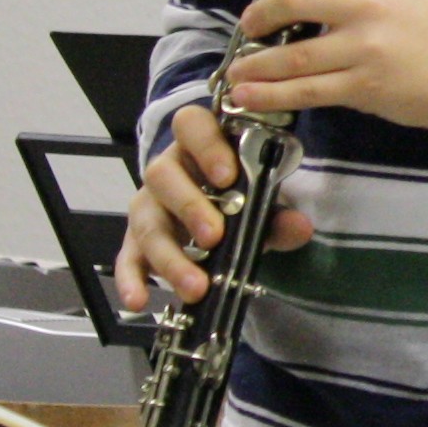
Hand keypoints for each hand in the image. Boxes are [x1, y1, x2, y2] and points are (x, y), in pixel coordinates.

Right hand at [113, 104, 313, 311]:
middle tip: (215, 236)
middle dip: (189, 206)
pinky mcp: (135, 240)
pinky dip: (131, 280)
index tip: (228, 176)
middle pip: (162, 175)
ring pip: (146, 222)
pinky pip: (127, 257)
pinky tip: (139, 300)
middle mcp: (167, 171)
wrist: (220, 213)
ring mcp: (147, 205)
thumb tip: (300, 227)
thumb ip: (280, 215)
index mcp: (199, 146)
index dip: (206, 146)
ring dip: (170, 256)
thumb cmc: (240, 197)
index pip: (192, 126)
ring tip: (196, 285)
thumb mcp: (263, 203)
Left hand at [221, 0, 427, 170]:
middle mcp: (368, 2)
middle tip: (253, 25)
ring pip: (289, 54)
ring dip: (255, 64)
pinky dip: (269, 95)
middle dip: (258, 15)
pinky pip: (304, 91)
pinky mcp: (364, 87)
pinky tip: (250, 95)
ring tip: (239, 71)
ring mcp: (364, 47)